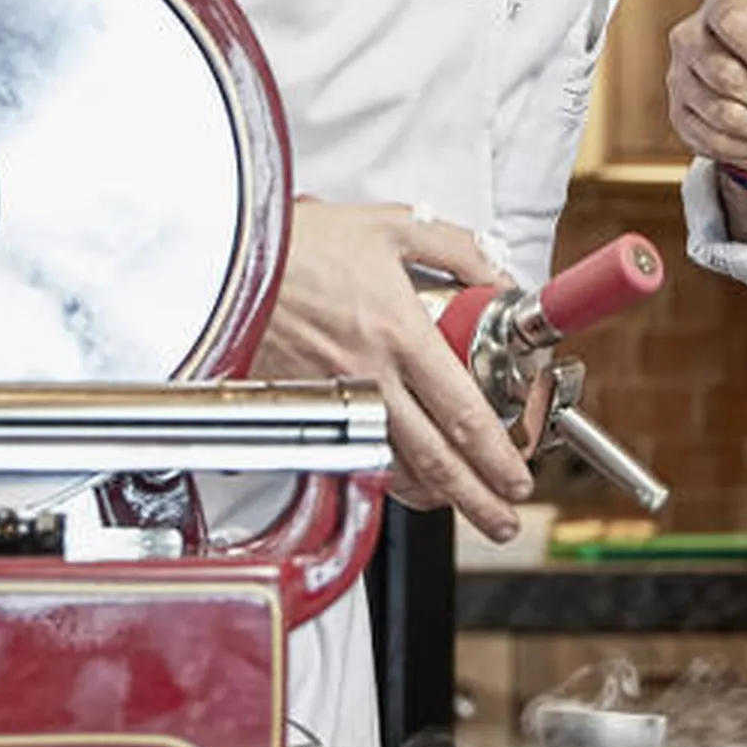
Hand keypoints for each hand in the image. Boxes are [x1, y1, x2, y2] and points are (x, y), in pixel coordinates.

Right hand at [253, 202, 531, 538]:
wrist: (228, 262)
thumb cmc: (300, 245)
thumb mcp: (391, 227)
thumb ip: (455, 249)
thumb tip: (494, 275)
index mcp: (398, 334)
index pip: (461, 412)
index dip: (496, 454)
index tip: (518, 476)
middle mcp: (368, 376)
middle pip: (433, 457)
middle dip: (477, 498)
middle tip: (504, 520)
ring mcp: (333, 399)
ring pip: (392, 466)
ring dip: (433, 496)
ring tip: (464, 506)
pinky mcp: (304, 408)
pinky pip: (352, 453)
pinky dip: (383, 475)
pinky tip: (405, 480)